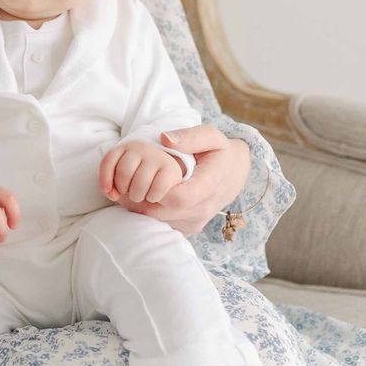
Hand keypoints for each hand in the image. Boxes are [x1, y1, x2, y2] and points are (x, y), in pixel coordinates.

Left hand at [111, 126, 250, 235]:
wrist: (235, 174)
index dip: (156, 189)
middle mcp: (203, 209)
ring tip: (138, 188)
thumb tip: (165, 138)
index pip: (178, 198)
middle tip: (130, 182)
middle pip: (163, 213)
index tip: (145, 176)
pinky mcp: (190, 228)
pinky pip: (164, 226)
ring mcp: (196, 222)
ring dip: (143, 207)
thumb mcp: (211, 136)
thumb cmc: (220, 152)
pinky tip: (149, 198)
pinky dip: (152, 214)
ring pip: (159, 222)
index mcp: (209, 186)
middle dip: (142, 198)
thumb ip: (190, 136)